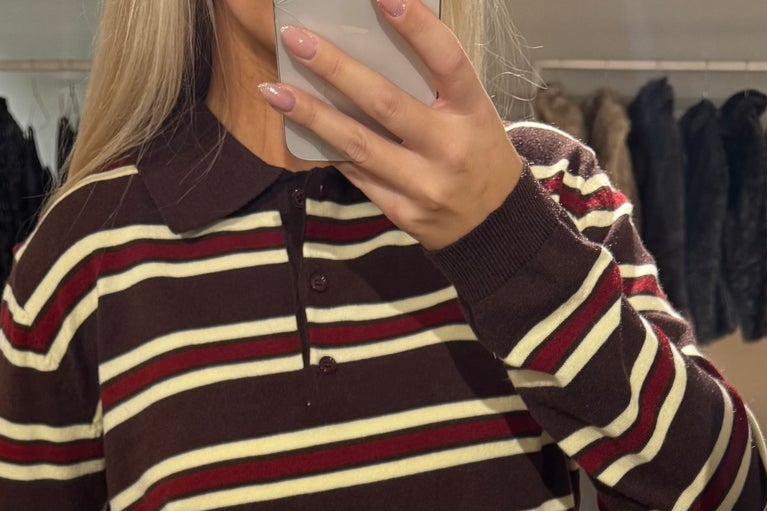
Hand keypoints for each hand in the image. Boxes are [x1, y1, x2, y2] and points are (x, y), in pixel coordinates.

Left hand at [262, 0, 522, 251]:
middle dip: (336, 69)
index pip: (447, 60)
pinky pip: (358, 176)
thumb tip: (373, 42)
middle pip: (386, 103)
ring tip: (274, 90)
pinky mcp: (404, 213)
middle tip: (296, 39)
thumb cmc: (475, 152)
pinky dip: (329, 150)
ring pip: (359, 145)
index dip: (417, 26)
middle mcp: (450, 148)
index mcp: (473, 112)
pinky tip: (299, 129)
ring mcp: (425, 186)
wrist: (493, 227)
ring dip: (312, 116)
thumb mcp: (472, 112)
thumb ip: (433, 83)